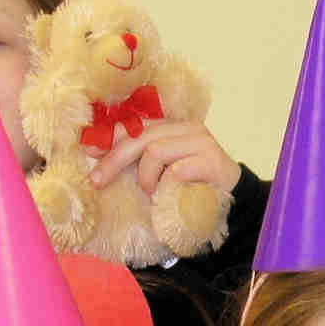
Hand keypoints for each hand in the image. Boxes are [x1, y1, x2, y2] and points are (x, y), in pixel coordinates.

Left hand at [88, 115, 238, 200]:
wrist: (236, 201)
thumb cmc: (192, 186)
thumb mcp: (163, 170)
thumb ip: (143, 160)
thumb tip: (102, 163)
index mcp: (172, 126)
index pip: (136, 124)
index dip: (110, 136)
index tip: (88, 150)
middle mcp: (186, 127)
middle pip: (140, 135)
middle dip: (114, 158)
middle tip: (98, 180)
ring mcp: (200, 141)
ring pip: (154, 150)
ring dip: (145, 177)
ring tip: (150, 193)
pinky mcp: (210, 159)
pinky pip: (175, 170)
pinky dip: (164, 186)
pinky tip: (165, 197)